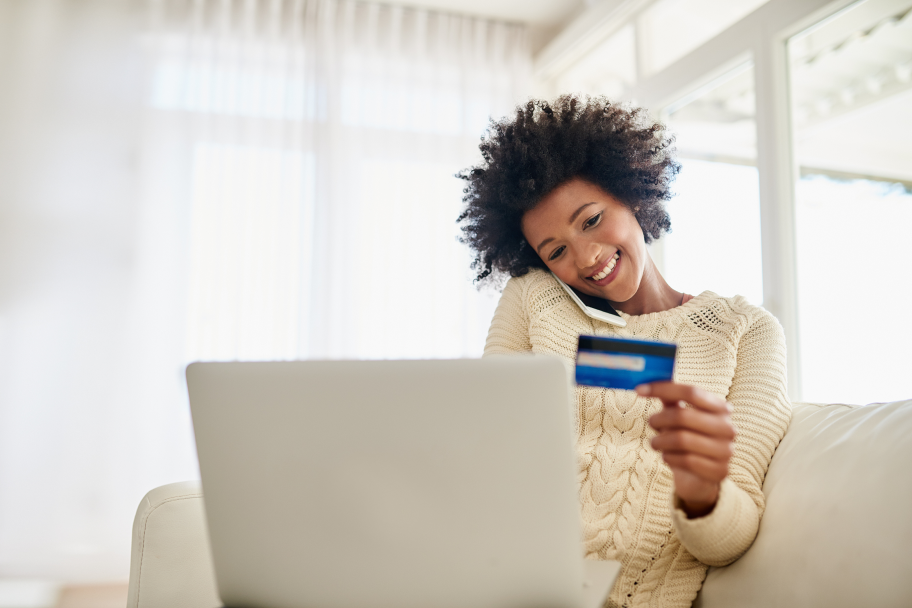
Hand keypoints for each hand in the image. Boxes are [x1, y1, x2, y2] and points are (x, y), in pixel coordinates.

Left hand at [637, 382, 735, 518]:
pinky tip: (667, 456)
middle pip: (683, 416)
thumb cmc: (688, 441)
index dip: (663, 389)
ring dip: (660, 441)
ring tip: (655, 443)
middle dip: (659, 419)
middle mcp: (727, 427)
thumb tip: (648, 382)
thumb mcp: (680, 419)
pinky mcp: (719, 471)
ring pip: (682, 439)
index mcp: (720, 408)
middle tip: (651, 423)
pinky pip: (685, 460)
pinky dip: (669, 457)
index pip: (692, 392)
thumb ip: (670, 401)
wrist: (699, 478)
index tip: (639, 390)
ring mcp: (726, 450)